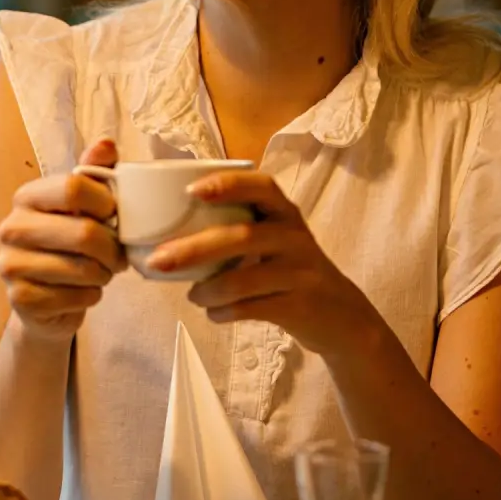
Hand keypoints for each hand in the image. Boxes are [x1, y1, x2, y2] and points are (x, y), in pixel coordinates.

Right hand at [0, 137, 126, 338]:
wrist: (45, 300)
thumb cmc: (70, 246)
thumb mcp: (83, 206)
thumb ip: (94, 173)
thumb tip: (107, 144)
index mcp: (27, 196)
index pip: (73, 187)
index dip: (107, 204)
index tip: (114, 216)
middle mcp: (12, 227)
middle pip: (83, 233)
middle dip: (112, 249)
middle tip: (118, 256)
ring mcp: (10, 265)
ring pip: (82, 269)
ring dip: (103, 274)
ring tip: (101, 272)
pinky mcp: (20, 299)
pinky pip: (75, 297)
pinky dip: (91, 296)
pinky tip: (83, 291)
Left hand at [145, 168, 366, 354]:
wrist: (342, 315)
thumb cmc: (291, 270)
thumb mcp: (277, 239)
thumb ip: (240, 228)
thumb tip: (170, 235)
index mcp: (286, 214)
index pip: (262, 187)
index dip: (228, 184)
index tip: (191, 190)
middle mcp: (295, 238)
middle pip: (240, 237)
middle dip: (194, 249)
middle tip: (158, 261)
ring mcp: (300, 273)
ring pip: (242, 280)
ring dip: (207, 291)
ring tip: (193, 296)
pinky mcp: (299, 306)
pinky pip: (249, 309)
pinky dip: (223, 312)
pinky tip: (214, 313)